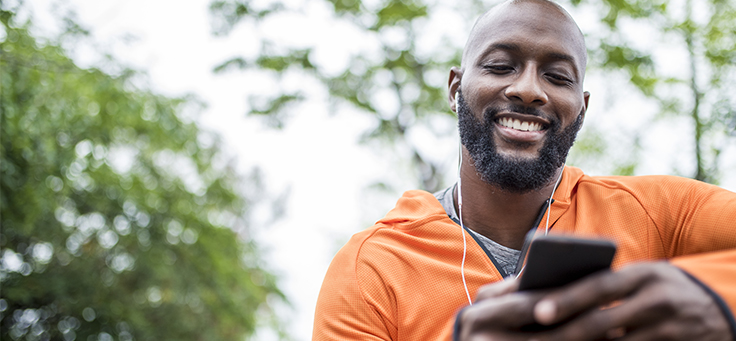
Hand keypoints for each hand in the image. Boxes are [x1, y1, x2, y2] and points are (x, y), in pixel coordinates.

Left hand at [458, 262, 732, 340]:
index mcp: (643, 274)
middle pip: (602, 322)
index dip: (567, 299)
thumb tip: (554, 298)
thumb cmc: (661, 289)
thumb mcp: (642, 278)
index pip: (598, 286)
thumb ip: (608, 285)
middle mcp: (657, 300)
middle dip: (565, 333)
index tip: (538, 311)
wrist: (718, 307)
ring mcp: (668, 329)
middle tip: (534, 340)